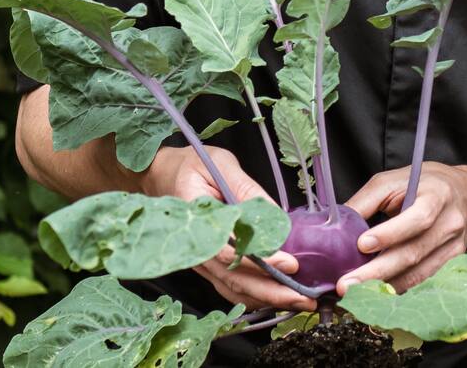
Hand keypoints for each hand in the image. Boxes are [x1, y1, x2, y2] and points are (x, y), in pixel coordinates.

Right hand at [144, 145, 315, 312]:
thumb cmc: (192, 165)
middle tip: (303, 297)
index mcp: (197, 224)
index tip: (289, 262)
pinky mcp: (207, 264)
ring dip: (265, 299)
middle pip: (233, 280)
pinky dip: (253, 295)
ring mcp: (201, 261)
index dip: (261, 262)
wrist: (163, 174)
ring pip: (232, 289)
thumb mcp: (221, 165)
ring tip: (296, 301)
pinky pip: (229, 286)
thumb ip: (246, 188)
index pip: (229, 253)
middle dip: (271, 292)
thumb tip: (275, 213)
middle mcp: (196, 250)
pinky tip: (275, 297)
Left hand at [336, 162, 466, 295]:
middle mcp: (449, 223)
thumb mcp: (395, 179)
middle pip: (414, 253)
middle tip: (347, 284)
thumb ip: (368, 199)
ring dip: (384, 286)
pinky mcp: (451, 263)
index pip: (417, 218)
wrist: (466, 194)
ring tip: (356, 293)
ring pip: (418, 273)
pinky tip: (377, 293)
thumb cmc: (424, 183)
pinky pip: (423, 281)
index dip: (390, 233)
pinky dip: (399, 289)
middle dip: (377, 271)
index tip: (362, 244)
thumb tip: (337, 223)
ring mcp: (453, 247)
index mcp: (437, 195)